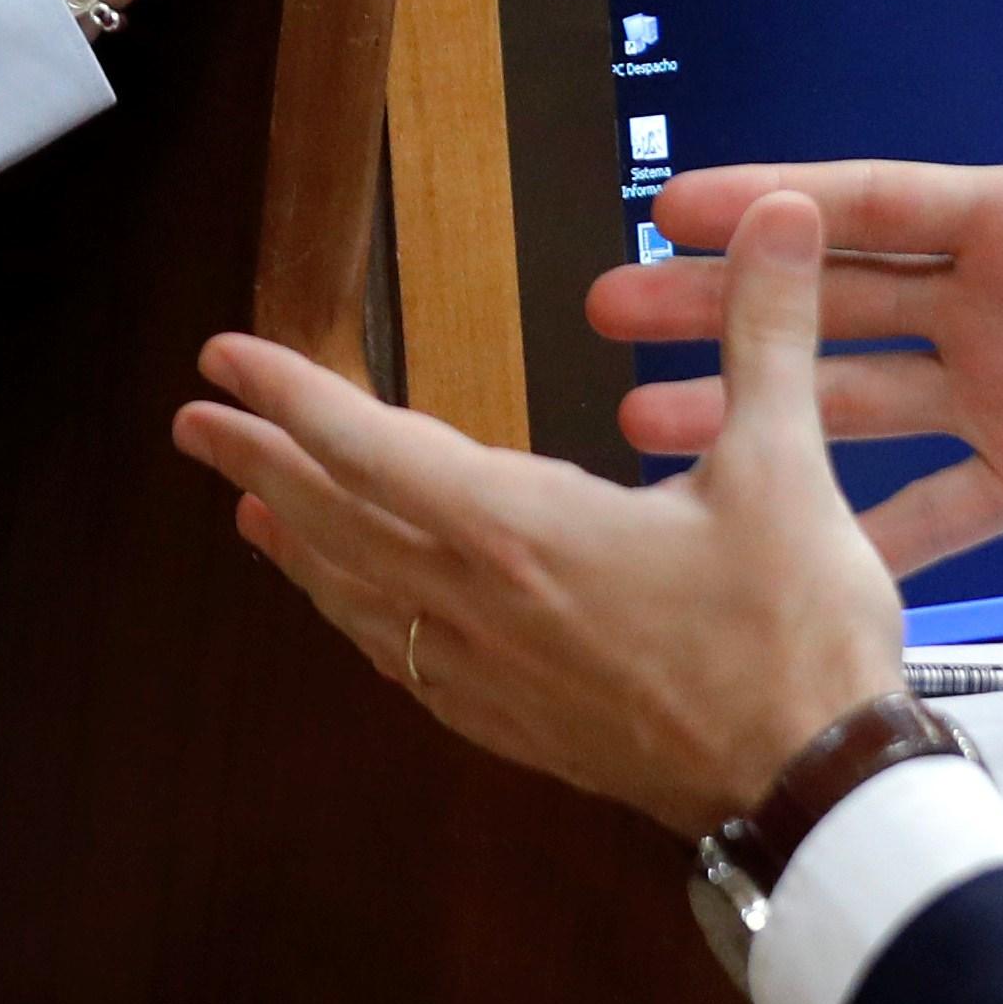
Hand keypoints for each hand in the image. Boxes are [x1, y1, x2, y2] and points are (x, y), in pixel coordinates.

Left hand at [183, 189, 906, 830]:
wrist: (809, 791)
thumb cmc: (791, 635)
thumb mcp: (784, 467)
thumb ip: (767, 332)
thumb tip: (776, 211)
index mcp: (517, 531)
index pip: (368, 446)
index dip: (289, 394)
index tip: (222, 358)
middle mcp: (477, 603)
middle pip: (336, 521)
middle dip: (260, 463)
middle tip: (193, 423)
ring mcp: (489, 676)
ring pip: (360, 597)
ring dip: (297, 544)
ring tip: (247, 511)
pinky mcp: (516, 727)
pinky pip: (403, 660)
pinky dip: (358, 619)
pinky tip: (359, 615)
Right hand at [589, 0, 1002, 573]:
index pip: (878, 206)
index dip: (778, 204)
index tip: (676, 201)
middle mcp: (1002, 305)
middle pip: (834, 299)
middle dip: (724, 301)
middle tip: (610, 304)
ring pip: (853, 404)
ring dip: (754, 410)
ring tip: (647, 423)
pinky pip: (936, 515)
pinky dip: (861, 535)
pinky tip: (783, 551)